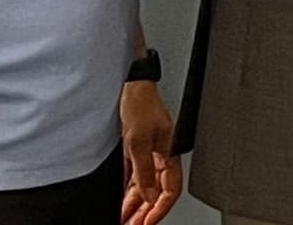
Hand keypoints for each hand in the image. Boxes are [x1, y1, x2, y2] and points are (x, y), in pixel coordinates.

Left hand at [119, 81, 181, 224]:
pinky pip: (134, 174)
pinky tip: (122, 199)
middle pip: (156, 190)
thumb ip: (144, 170)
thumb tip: (149, 194)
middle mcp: (161, 154)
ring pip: (144, 184)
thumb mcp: (139, 140)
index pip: (170, 189)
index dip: (161, 209)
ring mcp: (149, 150)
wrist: (131, 83)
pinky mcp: (136, 146)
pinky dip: (129, 188)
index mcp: (170, 152)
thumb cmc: (141, 102)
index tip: (148, 223)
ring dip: (135, 203)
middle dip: (145, 211)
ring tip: (125, 218)